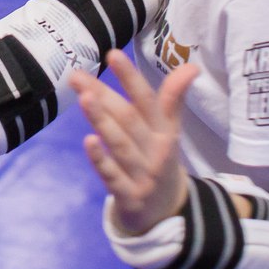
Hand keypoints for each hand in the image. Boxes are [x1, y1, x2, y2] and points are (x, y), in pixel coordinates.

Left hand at [73, 49, 198, 235]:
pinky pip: (114, 177)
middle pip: (128, 119)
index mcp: (163, 130)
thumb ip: (174, 98)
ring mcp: (142, 174)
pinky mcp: (129, 196)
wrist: (167, 213)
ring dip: (102, 121)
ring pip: (121, 145)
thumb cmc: (160, 160)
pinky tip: (88, 142)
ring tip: (84, 98)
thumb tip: (191, 65)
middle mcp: (154, 149)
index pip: (147, 99)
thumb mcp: (170, 131)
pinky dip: (102, 160)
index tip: (113, 54)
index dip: (131, 77)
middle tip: (77, 75)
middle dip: (103, 96)